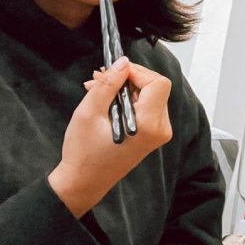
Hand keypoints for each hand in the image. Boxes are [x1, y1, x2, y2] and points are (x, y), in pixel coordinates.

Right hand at [48, 56, 172, 217]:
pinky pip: (146, 106)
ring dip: (125, 88)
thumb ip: (108, 84)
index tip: (114, 71)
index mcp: (149, 125)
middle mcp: (160, 129)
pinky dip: (128, 99)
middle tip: (100, 78)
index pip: (158, 83)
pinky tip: (106, 101)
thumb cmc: (84, 153)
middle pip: (156, 87)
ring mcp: (159, 133)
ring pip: (150, 95)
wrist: (84, 181)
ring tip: (97, 90)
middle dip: (128, 78)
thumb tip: (123, 63)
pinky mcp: (153, 134)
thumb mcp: (89, 112)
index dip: (136, 72)